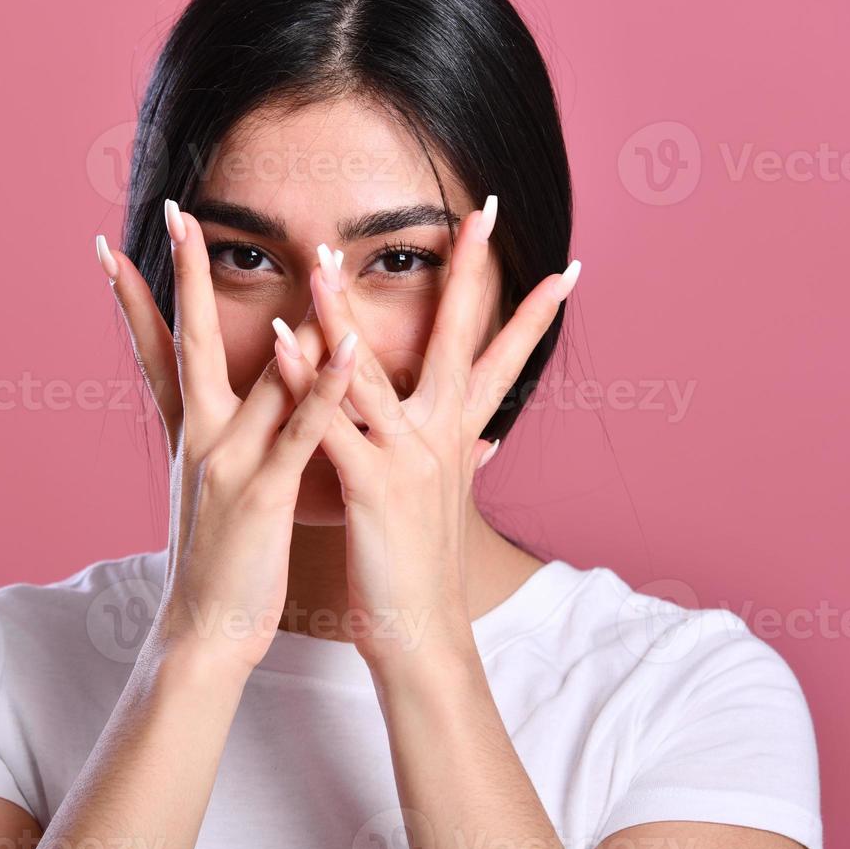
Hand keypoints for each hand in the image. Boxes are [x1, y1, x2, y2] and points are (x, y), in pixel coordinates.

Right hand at [96, 200, 359, 671]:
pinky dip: (323, 385)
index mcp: (187, 435)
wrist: (203, 633)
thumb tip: (234, 408)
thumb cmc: (219, 563)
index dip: (133, 298)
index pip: (156, 350)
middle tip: (175, 212)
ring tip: (310, 252)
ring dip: (290, 311)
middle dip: (184, 274)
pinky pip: (299, 430)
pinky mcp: (262, 494)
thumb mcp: (211, 491)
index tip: (111, 246)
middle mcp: (198, 438)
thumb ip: (221, 442)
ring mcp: (227, 463)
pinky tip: (345, 346)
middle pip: (191, 339)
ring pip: (261, 373)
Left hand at [270, 197, 579, 663]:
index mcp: (461, 436)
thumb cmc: (422, 567)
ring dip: (346, 310)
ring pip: (376, 371)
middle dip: (470, 273)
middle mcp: (444, 437)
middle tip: (483, 212)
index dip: (534, 312)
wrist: (421, 635)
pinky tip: (285, 342)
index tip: (564, 264)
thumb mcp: (447, 499)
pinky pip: (333, 423)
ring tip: (322, 257)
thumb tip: (489, 433)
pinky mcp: (372, 487)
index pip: (504, 359)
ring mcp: (409, 459)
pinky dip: (308, 380)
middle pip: (458, 340)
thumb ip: (463, 453)